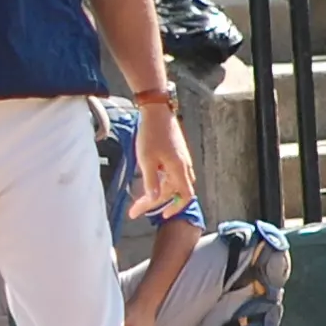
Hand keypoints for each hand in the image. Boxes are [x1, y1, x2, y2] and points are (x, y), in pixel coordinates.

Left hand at [130, 105, 196, 222]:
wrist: (156, 110)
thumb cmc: (151, 134)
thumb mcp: (146, 160)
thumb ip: (151, 181)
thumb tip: (154, 199)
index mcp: (179, 169)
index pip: (186, 196)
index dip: (176, 207)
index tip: (162, 215)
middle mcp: (184, 165)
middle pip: (178, 190)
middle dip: (160, 201)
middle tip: (139, 207)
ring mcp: (182, 158)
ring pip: (176, 181)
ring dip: (162, 191)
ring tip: (145, 196)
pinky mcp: (178, 152)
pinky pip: (174, 172)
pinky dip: (164, 180)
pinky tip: (152, 178)